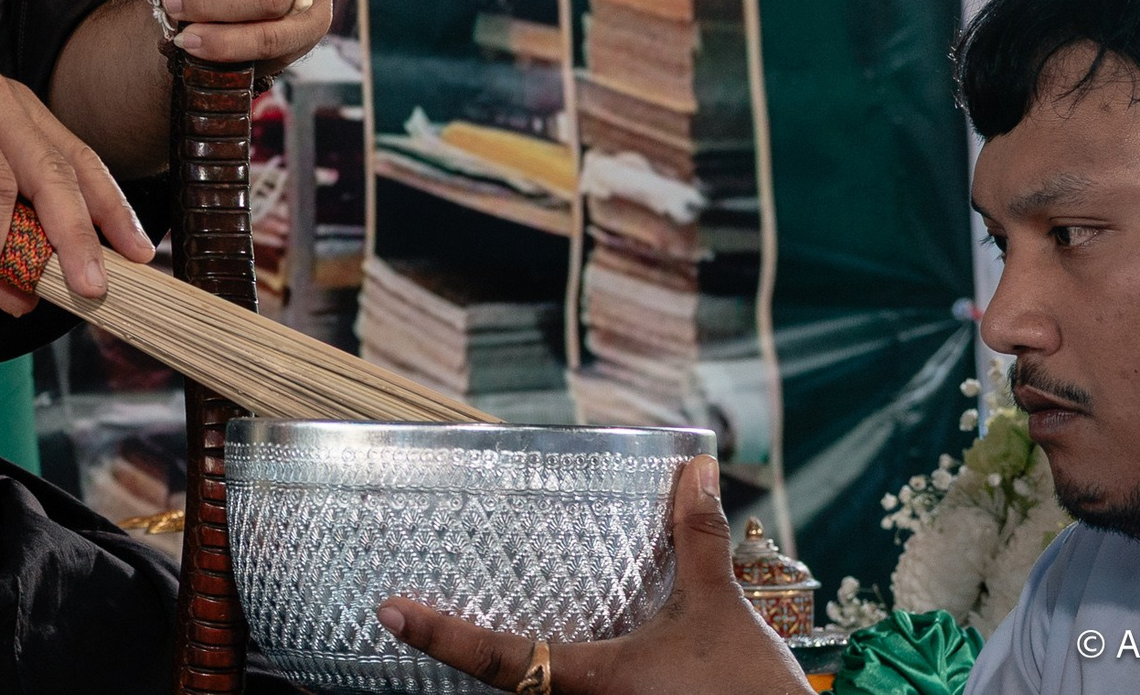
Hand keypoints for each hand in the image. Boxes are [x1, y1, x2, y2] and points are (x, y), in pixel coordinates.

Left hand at [378, 458, 811, 694]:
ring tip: (462, 631)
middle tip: (410, 615)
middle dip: (462, 655)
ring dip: (511, 669)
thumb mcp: (718, 610)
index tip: (391, 609)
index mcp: (592, 682)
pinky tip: (545, 657)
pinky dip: (549, 679)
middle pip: (504, 689)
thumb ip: (697, 540)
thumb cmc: (748, 693)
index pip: (496, 657)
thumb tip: (694, 468)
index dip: (440, 633)